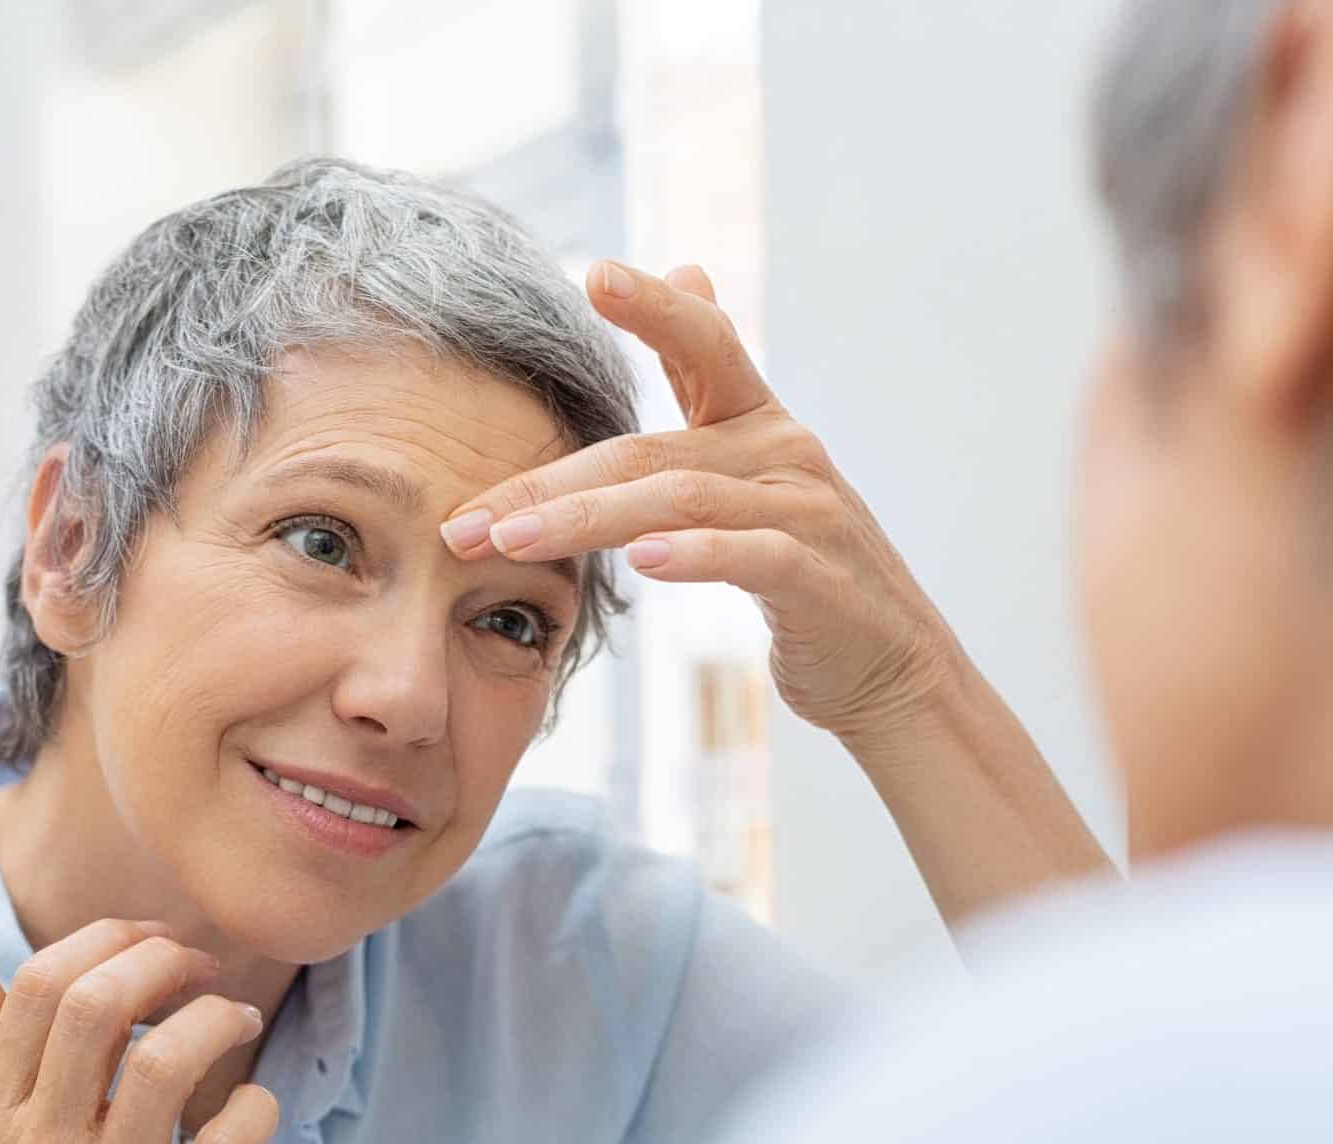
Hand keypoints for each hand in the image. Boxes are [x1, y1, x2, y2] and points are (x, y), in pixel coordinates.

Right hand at [0, 920, 278, 1143]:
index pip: (39, 988)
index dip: (107, 940)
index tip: (154, 943)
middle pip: (98, 1007)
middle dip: (163, 964)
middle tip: (203, 969)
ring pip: (166, 1064)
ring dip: (216, 1020)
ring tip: (235, 1020)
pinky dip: (255, 1106)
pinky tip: (250, 1107)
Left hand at [441, 260, 959, 743]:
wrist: (889, 665)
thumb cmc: (800, 570)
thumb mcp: (752, 466)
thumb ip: (710, 380)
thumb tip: (686, 268)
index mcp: (758, 422)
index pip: (705, 346)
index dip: (655, 310)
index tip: (595, 275)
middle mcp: (784, 451)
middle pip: (647, 452)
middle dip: (546, 484)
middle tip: (464, 520)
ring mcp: (806, 512)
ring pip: (679, 501)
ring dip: (584, 522)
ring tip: (510, 542)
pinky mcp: (819, 578)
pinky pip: (748, 556)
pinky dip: (694, 558)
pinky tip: (642, 564)